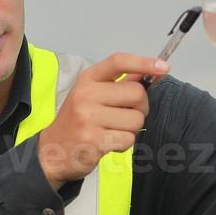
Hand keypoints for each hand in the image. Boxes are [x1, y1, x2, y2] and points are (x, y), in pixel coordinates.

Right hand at [37, 53, 168, 189]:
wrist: (51, 152)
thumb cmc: (77, 122)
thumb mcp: (91, 96)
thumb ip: (119, 84)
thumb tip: (152, 73)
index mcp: (87, 80)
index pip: (118, 62)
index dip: (144, 63)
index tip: (163, 67)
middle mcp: (86, 95)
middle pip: (136, 94)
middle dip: (139, 108)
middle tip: (124, 116)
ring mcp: (88, 118)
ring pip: (136, 119)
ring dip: (131, 129)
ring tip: (112, 131)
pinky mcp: (94, 140)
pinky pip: (128, 139)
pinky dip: (124, 143)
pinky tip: (108, 143)